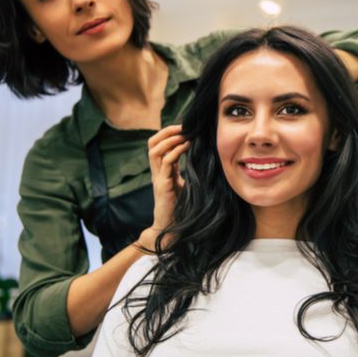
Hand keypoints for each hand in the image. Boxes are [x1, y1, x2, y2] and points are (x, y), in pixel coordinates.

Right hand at [142, 124, 189, 250]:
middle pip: (152, 143)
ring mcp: (158, 178)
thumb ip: (188, 171)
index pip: (158, 144)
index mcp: (162, 171)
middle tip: (182, 126)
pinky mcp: (162, 186)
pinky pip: (165, 164)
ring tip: (184, 135)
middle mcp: (157, 172)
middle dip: (166, 131)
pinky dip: (175, 152)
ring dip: (169, 139)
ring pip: (154, 150)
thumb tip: (205, 158)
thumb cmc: (181, 208)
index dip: (169, 133)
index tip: (185, 128)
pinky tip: (186, 147)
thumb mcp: (186, 185)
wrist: (172, 229)